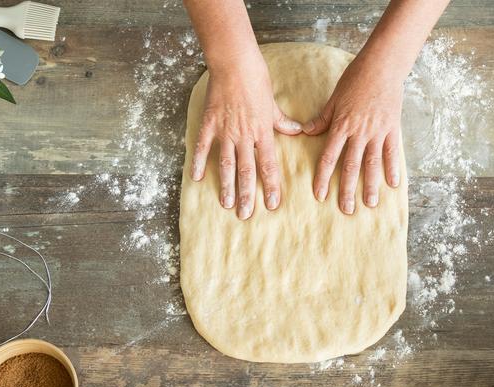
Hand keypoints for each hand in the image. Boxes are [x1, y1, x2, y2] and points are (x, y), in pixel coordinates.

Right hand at [190, 54, 301, 219]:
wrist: (235, 64)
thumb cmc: (256, 81)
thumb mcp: (273, 104)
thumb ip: (283, 122)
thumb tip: (298, 131)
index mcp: (262, 132)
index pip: (268, 165)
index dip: (270, 186)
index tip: (271, 204)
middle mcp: (244, 135)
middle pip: (246, 170)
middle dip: (246, 195)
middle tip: (245, 215)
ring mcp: (225, 131)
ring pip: (225, 164)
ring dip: (226, 185)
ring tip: (226, 204)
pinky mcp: (208, 123)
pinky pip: (201, 146)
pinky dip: (197, 162)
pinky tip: (195, 177)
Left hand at [303, 59, 402, 214]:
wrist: (382, 67)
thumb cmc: (355, 79)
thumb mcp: (334, 99)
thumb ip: (322, 119)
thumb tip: (306, 132)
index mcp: (341, 126)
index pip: (329, 157)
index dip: (324, 177)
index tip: (320, 195)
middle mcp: (359, 132)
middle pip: (351, 166)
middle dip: (347, 190)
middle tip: (346, 210)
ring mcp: (377, 132)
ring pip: (372, 163)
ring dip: (370, 185)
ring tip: (369, 203)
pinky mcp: (392, 129)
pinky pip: (392, 152)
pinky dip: (393, 168)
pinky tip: (393, 184)